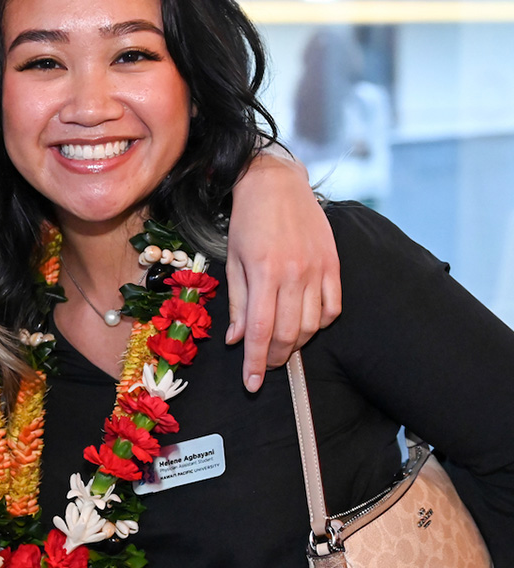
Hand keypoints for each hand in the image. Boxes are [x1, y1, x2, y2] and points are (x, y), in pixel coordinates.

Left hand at [226, 146, 341, 391]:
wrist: (276, 183)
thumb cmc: (247, 222)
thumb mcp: (233, 261)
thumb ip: (237, 303)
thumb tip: (236, 341)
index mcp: (263, 272)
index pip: (259, 331)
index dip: (254, 362)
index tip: (251, 384)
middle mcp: (294, 273)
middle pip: (288, 334)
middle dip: (274, 358)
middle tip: (263, 367)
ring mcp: (318, 269)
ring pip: (312, 326)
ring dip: (296, 344)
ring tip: (280, 347)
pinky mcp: (333, 264)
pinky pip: (333, 308)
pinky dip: (320, 325)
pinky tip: (306, 325)